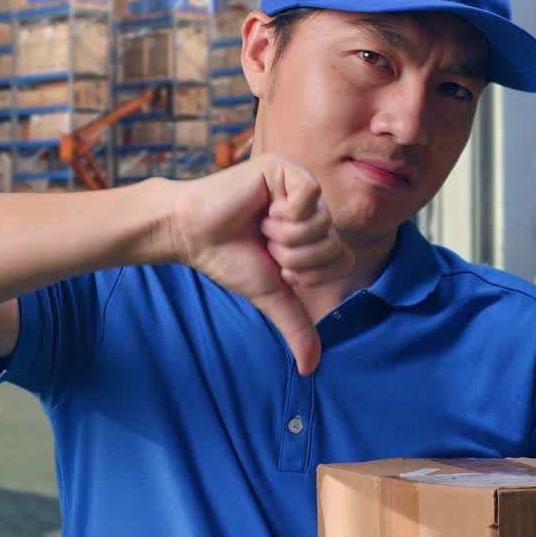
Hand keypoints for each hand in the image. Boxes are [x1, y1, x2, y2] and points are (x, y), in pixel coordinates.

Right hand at [167, 154, 353, 374]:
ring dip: (284, 237)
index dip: (310, 272)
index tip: (279, 267)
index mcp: (315, 232)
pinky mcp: (286, 168)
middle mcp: (314, 207)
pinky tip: (262, 208)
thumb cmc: (229, 258)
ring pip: (321, 224)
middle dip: (295, 257)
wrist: (193, 234)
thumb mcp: (271, 294)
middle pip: (333, 243)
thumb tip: (311, 368)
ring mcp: (301, 185)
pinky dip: (284, 213)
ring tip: (261, 227)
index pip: (343, 259)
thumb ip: (295, 325)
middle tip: (266, 245)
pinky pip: (309, 197)